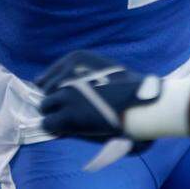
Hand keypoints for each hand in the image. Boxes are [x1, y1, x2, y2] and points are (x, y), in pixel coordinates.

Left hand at [37, 50, 159, 141]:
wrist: (144, 104)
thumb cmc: (130, 89)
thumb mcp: (104, 69)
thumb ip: (82, 75)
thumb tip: (53, 87)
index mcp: (76, 58)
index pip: (47, 77)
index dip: (53, 90)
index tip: (60, 98)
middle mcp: (67, 73)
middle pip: (46, 91)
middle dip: (54, 101)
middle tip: (68, 112)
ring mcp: (66, 95)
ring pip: (45, 107)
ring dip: (55, 114)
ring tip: (71, 121)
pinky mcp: (68, 116)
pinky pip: (48, 123)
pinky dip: (55, 127)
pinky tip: (68, 130)